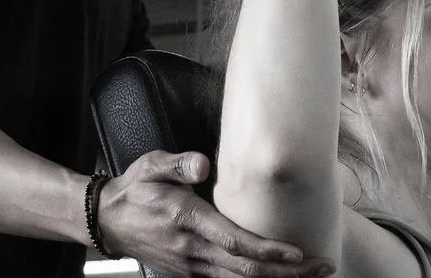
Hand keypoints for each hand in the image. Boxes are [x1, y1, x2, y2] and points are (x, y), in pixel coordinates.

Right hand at [98, 150, 334, 277]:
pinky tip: (275, 277)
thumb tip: (203, 166)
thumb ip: (178, 164)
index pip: (235, 243)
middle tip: (322, 267)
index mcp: (188, 221)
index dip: (268, 251)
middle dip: (287, 273)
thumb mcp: (152, 165)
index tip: (297, 253)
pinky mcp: (189, 272)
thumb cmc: (136, 188)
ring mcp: (191, 266)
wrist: (108, 220)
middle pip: (246, 271)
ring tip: (310, 274)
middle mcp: (193, 250)